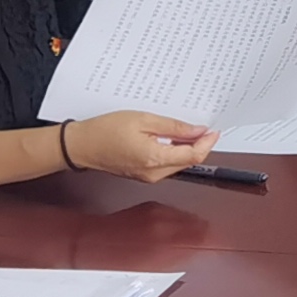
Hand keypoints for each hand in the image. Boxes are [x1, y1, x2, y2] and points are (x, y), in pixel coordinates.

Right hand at [66, 108, 218, 181]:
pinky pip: (166, 165)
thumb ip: (173, 127)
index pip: (193, 155)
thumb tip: (197, 131)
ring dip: (186, 148)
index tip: (213, 131)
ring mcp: (148, 177)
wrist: (82, 145)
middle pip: (188, 161)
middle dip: (199, 145)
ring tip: (184, 129)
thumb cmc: (106, 130)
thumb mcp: (143, 120)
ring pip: (178, 163)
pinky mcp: (143, 175)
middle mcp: (154, 173)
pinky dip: (173, 152)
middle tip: (201, 126)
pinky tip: (169, 138)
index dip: (207, 143)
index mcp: (155, 159)